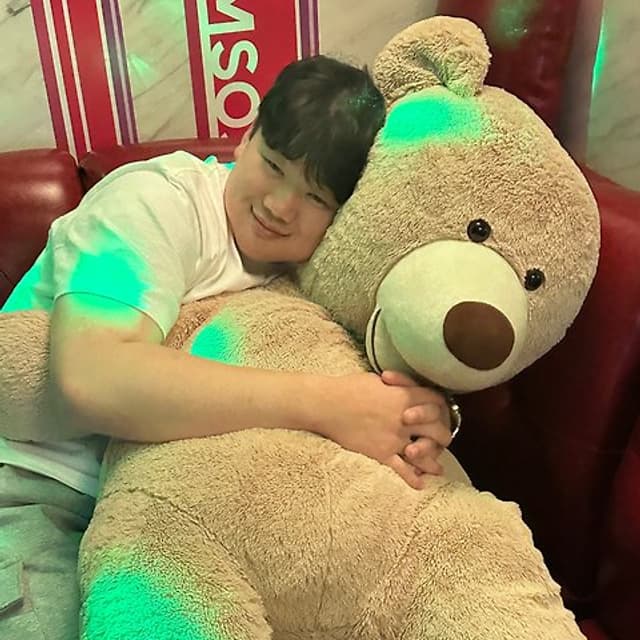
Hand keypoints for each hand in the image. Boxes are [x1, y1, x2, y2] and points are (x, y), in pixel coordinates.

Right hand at [316, 371, 449, 488]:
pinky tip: (419, 484)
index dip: (441, 407)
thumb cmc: (347, 388)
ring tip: (438, 469)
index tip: (440, 412)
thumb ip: (395, 387)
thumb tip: (401, 389)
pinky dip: (412, 479)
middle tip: (442, 441)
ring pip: (424, 453)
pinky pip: (402, 470)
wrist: (327, 405)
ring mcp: (394, 438)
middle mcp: (405, 419)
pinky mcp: (381, 453)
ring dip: (433, 462)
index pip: (436, 401)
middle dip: (442, 435)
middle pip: (437, 429)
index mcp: (404, 396)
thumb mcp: (376, 379)